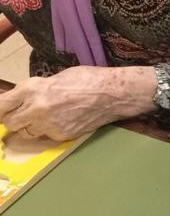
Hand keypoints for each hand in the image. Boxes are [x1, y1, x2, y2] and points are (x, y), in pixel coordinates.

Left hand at [0, 66, 156, 140]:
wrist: (113, 94)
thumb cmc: (87, 79)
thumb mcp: (54, 78)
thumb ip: (34, 90)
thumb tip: (20, 99)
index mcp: (32, 89)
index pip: (1, 105)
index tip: (1, 111)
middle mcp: (36, 108)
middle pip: (10, 122)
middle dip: (15, 119)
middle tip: (24, 114)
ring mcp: (49, 124)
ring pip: (27, 132)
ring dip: (31, 127)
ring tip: (46, 117)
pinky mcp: (61, 135)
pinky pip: (46, 136)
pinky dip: (49, 131)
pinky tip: (62, 121)